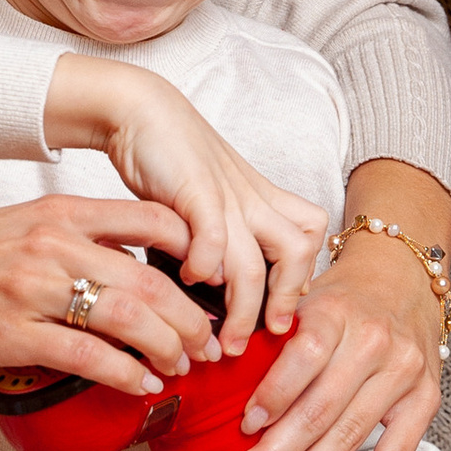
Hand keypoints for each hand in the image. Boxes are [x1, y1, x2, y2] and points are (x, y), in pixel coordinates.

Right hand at [0, 194, 209, 390]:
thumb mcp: (23, 224)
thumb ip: (78, 237)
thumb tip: (133, 264)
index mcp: (59, 212)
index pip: (151, 219)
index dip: (195, 252)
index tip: (212, 281)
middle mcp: (52, 244)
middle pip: (150, 280)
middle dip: (191, 317)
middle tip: (208, 342)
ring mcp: (33, 289)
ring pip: (128, 318)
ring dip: (167, 347)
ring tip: (182, 365)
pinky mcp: (14, 333)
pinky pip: (88, 356)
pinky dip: (126, 374)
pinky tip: (142, 385)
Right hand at [51, 59, 327, 354]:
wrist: (141, 110)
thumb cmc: (170, 159)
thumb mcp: (210, 197)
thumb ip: (222, 235)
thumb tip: (219, 283)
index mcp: (262, 199)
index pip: (309, 239)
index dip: (301, 280)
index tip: (280, 314)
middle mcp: (253, 200)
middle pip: (296, 256)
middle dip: (283, 305)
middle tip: (265, 337)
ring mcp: (228, 196)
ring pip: (255, 264)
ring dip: (243, 310)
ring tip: (224, 341)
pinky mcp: (197, 190)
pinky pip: (215, 238)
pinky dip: (206, 266)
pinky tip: (189, 278)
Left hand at [223, 226, 444, 450]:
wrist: (403, 280)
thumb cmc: (338, 299)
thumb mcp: (300, 301)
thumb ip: (267, 338)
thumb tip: (210, 375)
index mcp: (335, 312)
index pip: (301, 358)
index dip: (271, 397)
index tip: (243, 431)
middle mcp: (375, 342)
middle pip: (321, 407)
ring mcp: (405, 373)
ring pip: (352, 434)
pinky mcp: (426, 400)